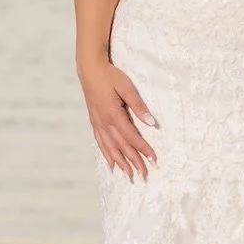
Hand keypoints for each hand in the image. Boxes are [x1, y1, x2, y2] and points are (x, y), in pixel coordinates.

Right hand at [81, 60, 158, 178]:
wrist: (89, 69)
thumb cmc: (110, 75)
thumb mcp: (127, 87)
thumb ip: (139, 106)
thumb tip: (152, 123)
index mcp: (114, 114)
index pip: (132, 137)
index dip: (143, 149)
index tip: (154, 160)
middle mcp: (104, 122)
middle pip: (121, 146)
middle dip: (134, 161)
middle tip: (145, 174)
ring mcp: (98, 123)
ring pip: (110, 148)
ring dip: (121, 162)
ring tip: (129, 175)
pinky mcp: (94, 121)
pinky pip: (100, 142)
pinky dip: (106, 155)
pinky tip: (111, 165)